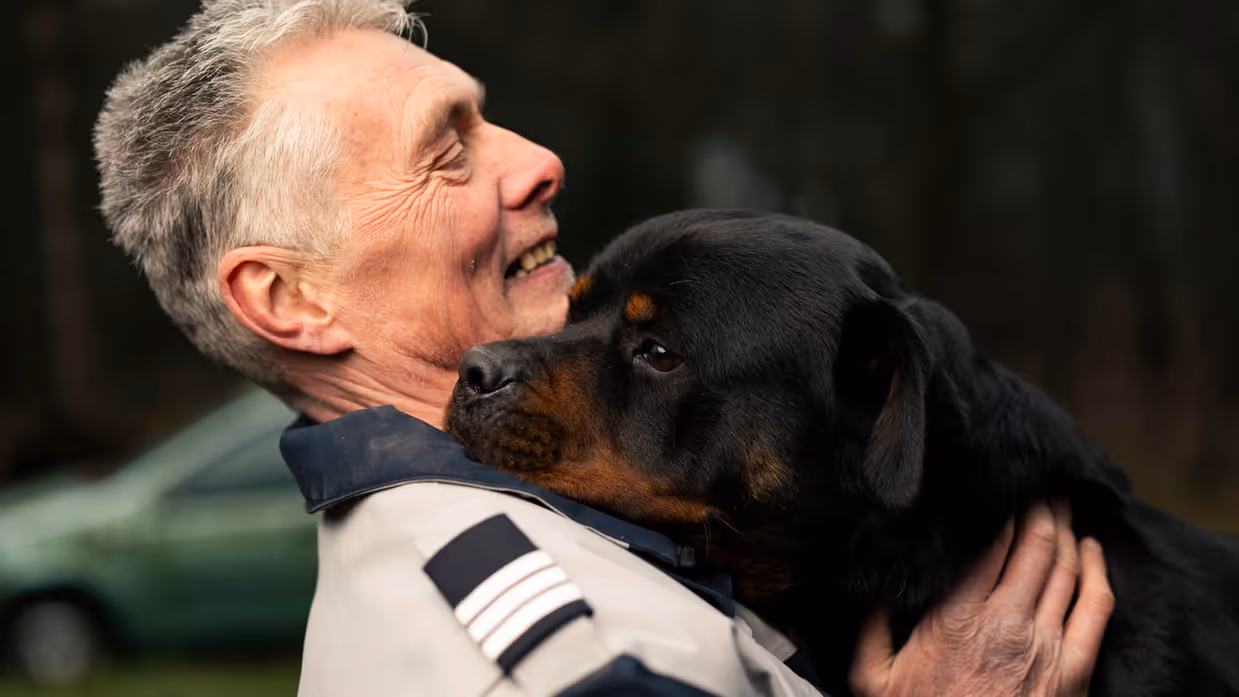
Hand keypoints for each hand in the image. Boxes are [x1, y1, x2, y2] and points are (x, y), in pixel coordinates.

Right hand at [849, 500, 1113, 696]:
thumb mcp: (872, 677)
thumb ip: (871, 627)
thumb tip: (874, 587)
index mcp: (956, 619)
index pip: (993, 545)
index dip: (1004, 510)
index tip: (1004, 489)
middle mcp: (1006, 624)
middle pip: (1035, 545)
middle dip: (1040, 509)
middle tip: (1040, 485)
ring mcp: (1046, 646)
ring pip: (1067, 567)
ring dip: (1066, 530)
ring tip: (1061, 505)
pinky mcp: (1073, 669)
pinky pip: (1096, 605)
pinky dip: (1098, 570)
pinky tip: (1093, 548)